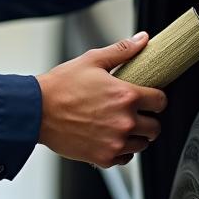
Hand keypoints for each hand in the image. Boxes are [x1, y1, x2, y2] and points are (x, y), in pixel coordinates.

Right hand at [36, 32, 166, 167]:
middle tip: (135, 112)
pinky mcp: (104, 157)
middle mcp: (125, 121)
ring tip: (121, 124)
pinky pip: (126, 158)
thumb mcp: (92, 60)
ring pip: (142, 144)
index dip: (156, 98)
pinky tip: (110, 137)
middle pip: (155, 127)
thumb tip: (142, 39)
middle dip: (148, 118)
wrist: (37, 111)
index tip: (149, 98)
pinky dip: (122, 150)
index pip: (161, 101)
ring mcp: (115, 142)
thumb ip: (122, 50)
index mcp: (126, 96)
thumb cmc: (61, 85)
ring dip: (136, 135)